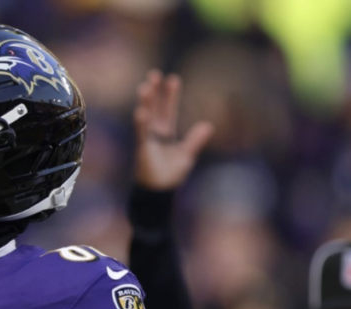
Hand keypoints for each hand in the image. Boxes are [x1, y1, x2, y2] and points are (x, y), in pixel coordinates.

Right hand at [134, 70, 213, 191]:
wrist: (159, 193)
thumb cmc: (170, 176)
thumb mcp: (186, 156)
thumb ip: (195, 141)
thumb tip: (208, 125)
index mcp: (165, 134)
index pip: (169, 110)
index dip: (171, 96)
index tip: (173, 78)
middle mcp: (155, 134)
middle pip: (155, 109)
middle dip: (155, 92)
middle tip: (155, 74)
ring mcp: (147, 140)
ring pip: (146, 117)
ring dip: (146, 103)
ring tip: (146, 86)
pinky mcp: (142, 150)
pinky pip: (141, 134)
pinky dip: (141, 123)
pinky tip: (141, 111)